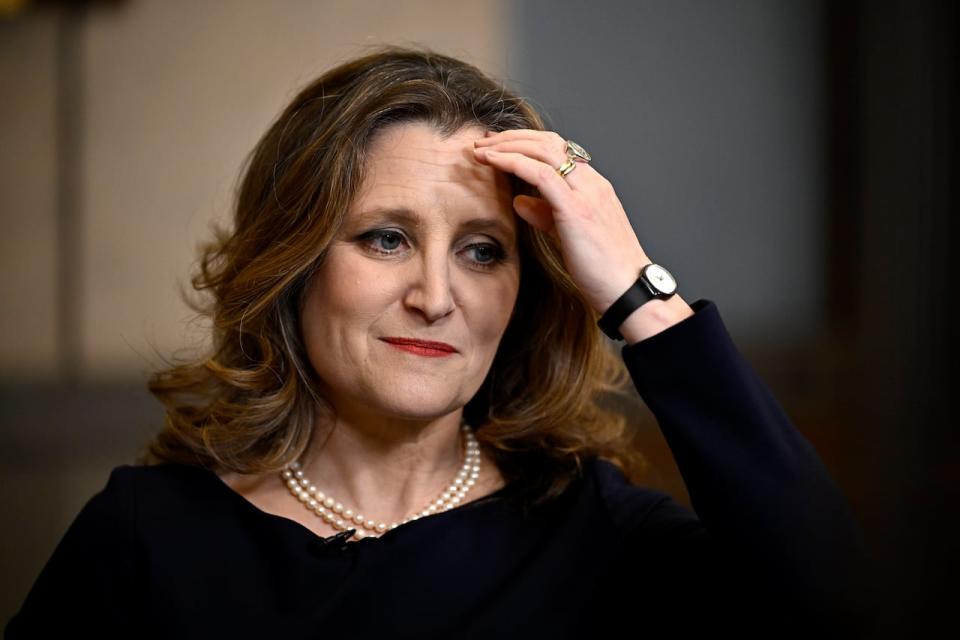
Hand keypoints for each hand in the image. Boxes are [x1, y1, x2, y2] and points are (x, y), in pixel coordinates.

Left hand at [472, 129, 650, 315]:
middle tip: (485, 142)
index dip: (527, 143)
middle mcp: (592, 183)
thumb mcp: (569, 235)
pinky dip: (512, 162)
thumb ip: (546, 215)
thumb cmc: (603, 269)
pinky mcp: (576, 209)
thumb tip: (520, 201)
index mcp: (594, 187)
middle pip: (549, 142)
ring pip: (543, 150)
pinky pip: (540, 174)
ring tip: (481, 149)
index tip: (500, 146)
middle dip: (513, 138)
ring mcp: (586, 193)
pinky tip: (492, 162)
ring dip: (508, 145)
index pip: (559, 150)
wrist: (627, 289)